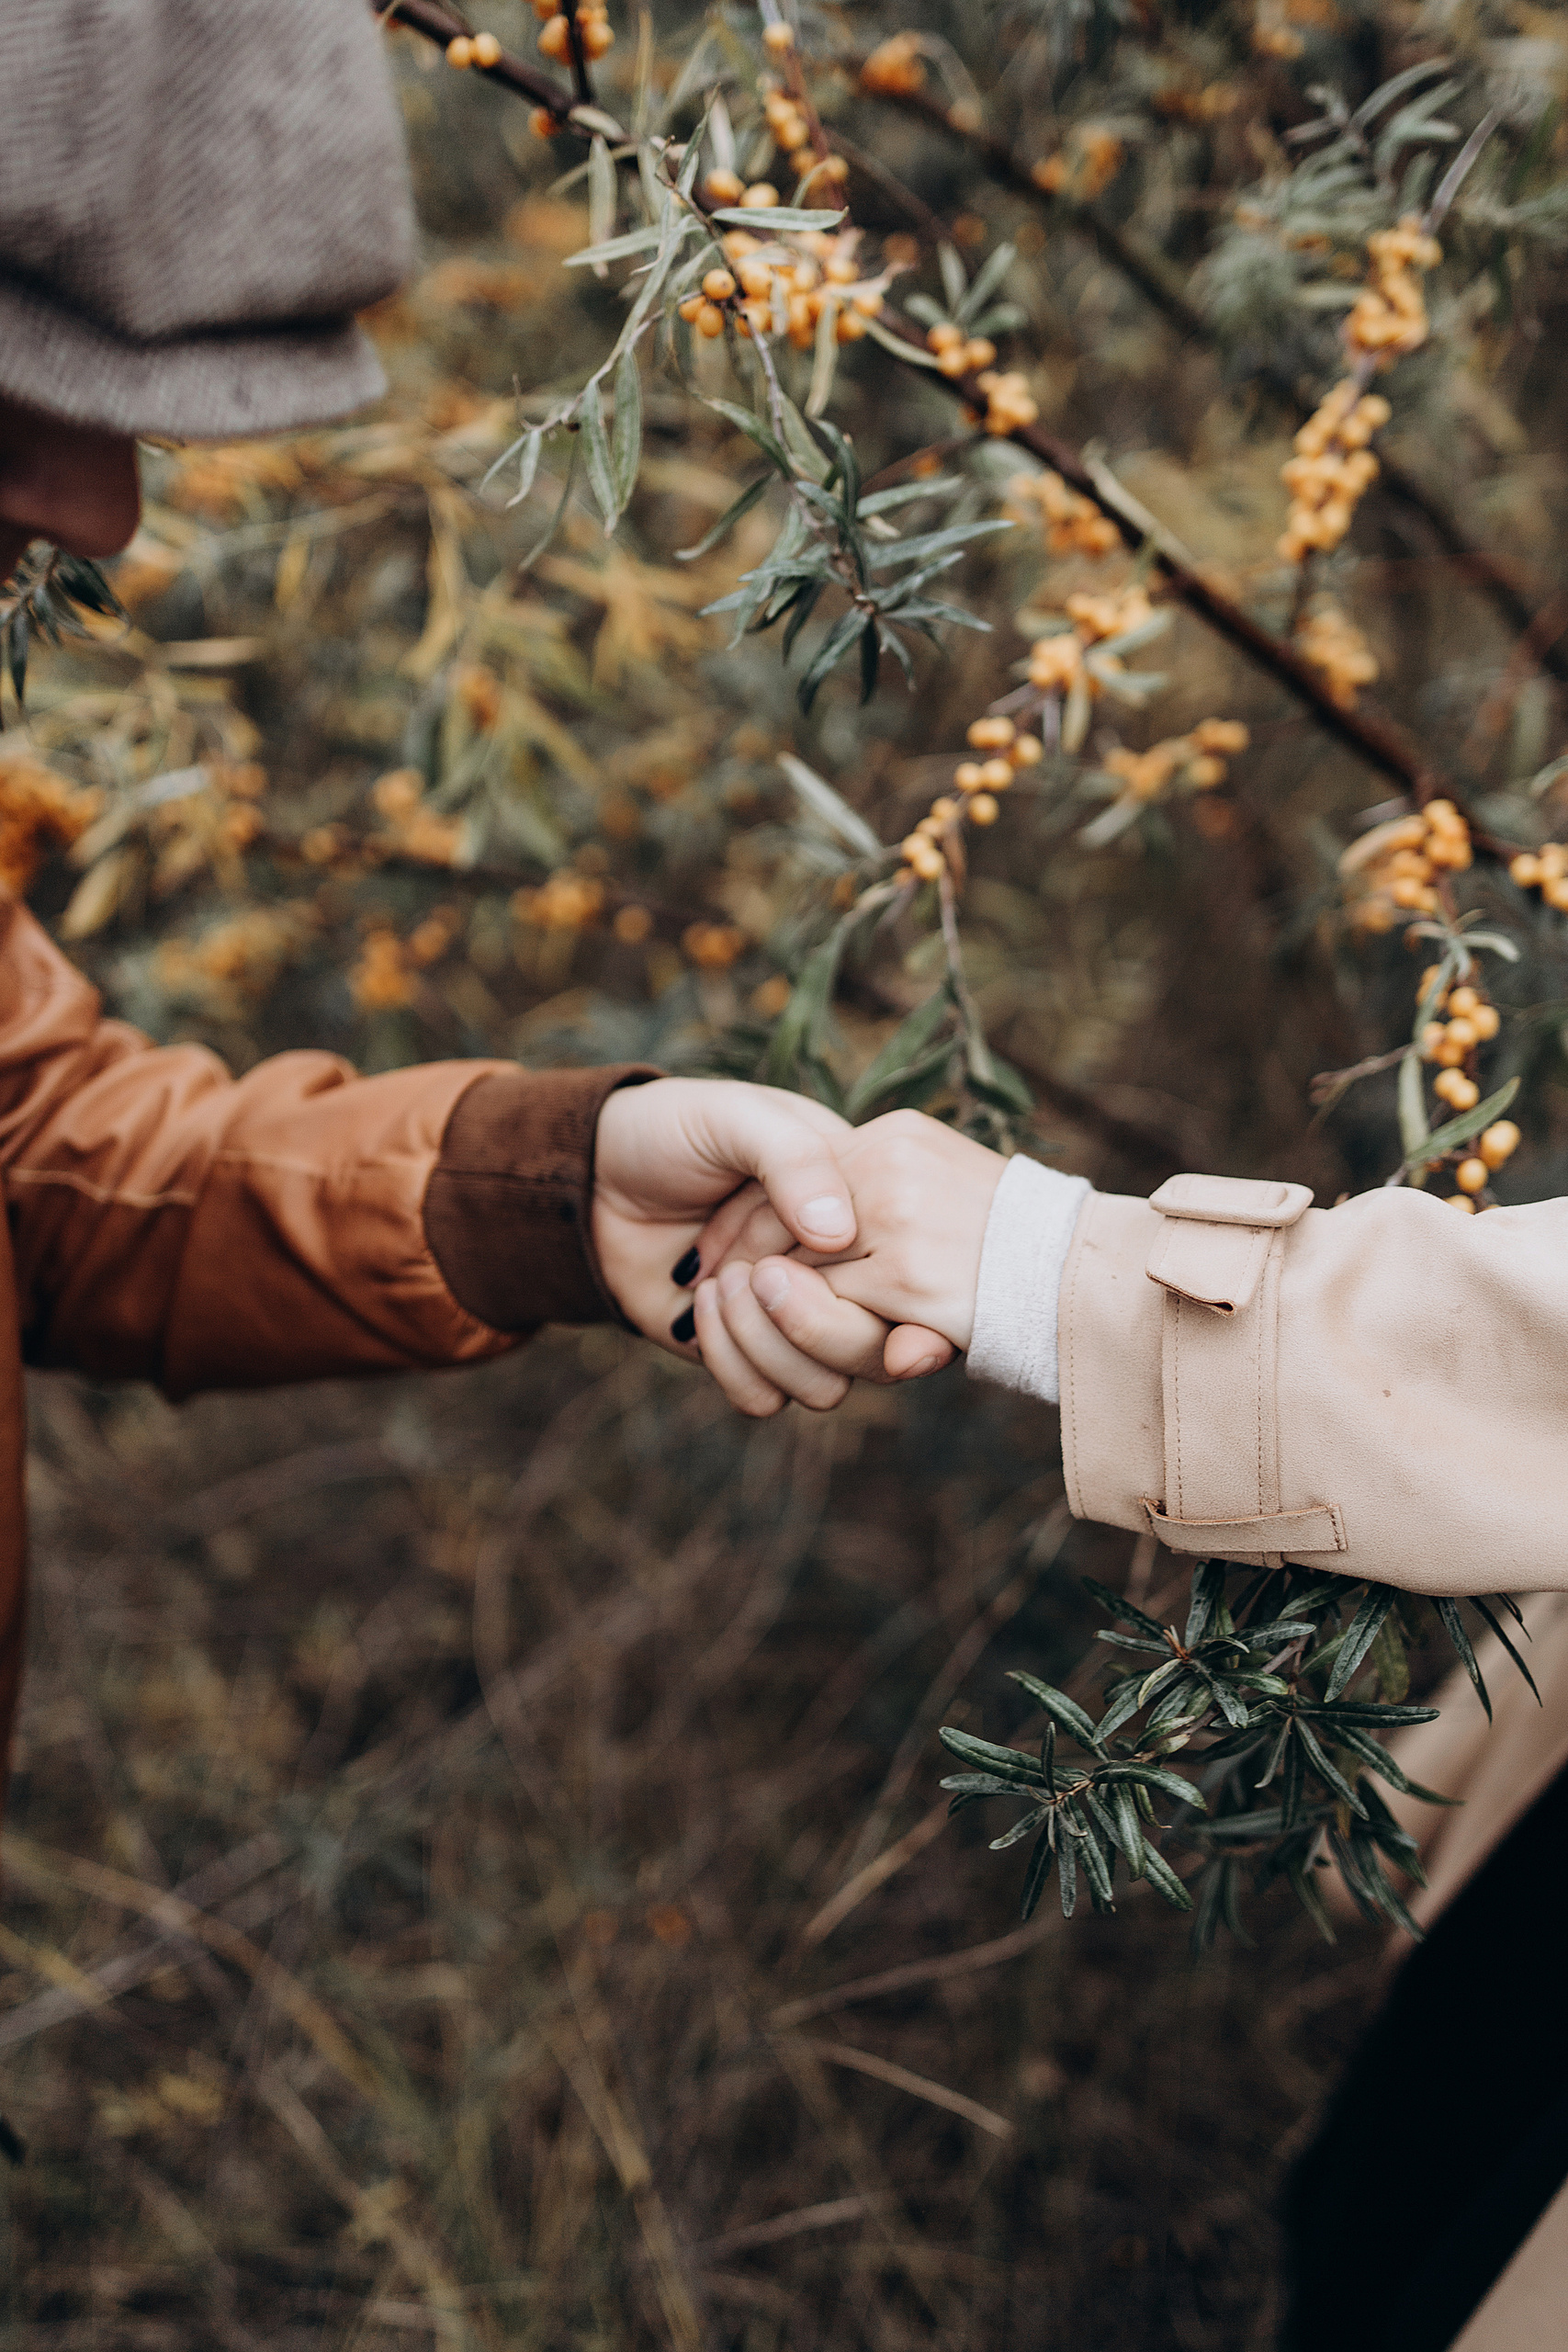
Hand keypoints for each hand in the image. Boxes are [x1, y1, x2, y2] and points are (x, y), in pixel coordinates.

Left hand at [592, 1078, 947, 1414]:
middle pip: (879, 1347)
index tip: (897, 1330)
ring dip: (768, 1341)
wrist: (593, 1174)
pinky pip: (766, 1397)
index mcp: (863, 1210)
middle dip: (820, 1323)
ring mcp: (793, 1322)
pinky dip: (731, 1360)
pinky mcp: (745, 1357)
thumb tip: (839, 1234)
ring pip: (826, 1386)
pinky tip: (697, 1304)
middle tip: (760, 1274)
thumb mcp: (738, 1117)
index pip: (915, 1276)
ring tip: (719, 1279)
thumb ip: (794, 1159)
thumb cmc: (675, 1129)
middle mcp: (838, 1275)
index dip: (916, 1310)